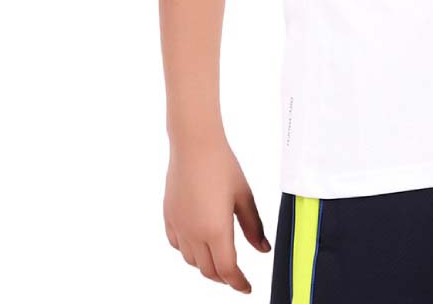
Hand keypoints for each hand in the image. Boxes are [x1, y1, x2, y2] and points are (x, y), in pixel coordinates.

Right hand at [163, 135, 270, 292]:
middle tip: (236, 275)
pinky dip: (189, 252)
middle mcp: (194, 234)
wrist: (194, 145)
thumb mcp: (244, 196)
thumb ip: (254, 226)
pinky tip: (199, 243)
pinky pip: (177, 246)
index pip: (227, 270)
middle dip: (224, 277)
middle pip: (209, 270)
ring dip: (206, 265)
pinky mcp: (169, 218)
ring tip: (220, 258)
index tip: (247, 288)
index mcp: (216, 230)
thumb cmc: (223, 165)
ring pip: (191, 261)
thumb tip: (264, 249)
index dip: (238, 283)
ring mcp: (178, 227)